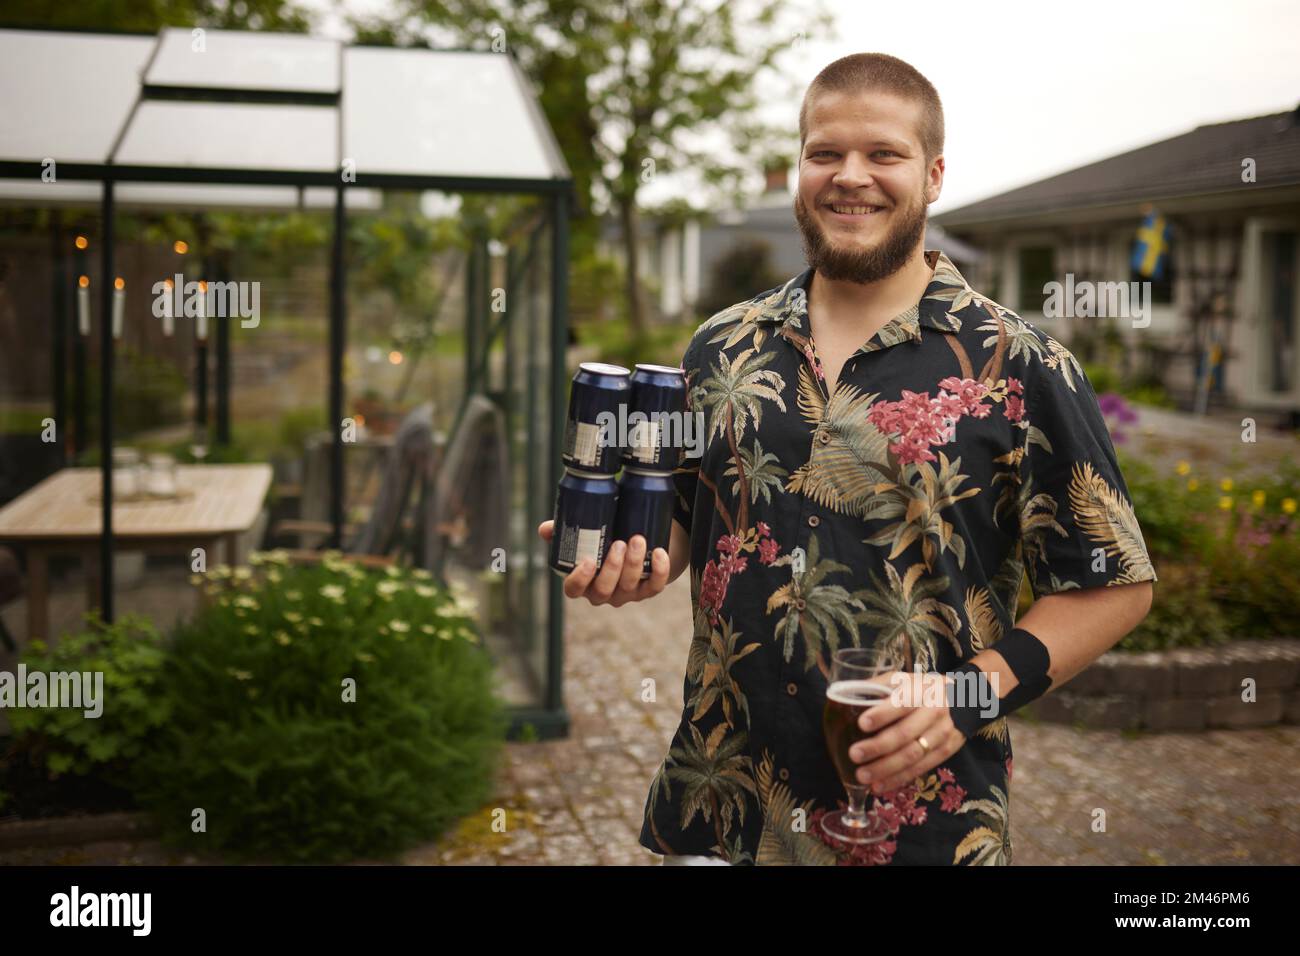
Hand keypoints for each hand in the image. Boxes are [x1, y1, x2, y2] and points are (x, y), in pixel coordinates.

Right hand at [537, 521, 669, 606]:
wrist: (637, 543)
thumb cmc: (603, 540)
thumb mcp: (583, 537)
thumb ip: (563, 532)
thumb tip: (544, 528)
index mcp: (583, 582)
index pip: (574, 590)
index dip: (579, 580)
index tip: (588, 560)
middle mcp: (604, 593)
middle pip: (604, 590)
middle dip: (613, 567)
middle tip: (619, 543)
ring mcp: (627, 594)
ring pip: (629, 586)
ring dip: (634, 563)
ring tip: (638, 539)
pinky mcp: (649, 590)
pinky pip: (655, 586)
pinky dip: (660, 570)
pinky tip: (660, 552)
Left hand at [847, 670, 967, 793]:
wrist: (966, 698)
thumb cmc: (923, 688)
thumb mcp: (903, 679)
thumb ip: (877, 686)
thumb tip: (844, 694)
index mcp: (921, 691)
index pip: (902, 702)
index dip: (882, 714)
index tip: (861, 724)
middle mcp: (933, 712)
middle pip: (906, 733)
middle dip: (879, 747)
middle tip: (854, 754)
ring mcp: (942, 734)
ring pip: (914, 755)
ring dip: (887, 769)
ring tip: (863, 776)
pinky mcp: (946, 751)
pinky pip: (922, 768)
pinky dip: (900, 779)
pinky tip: (880, 785)